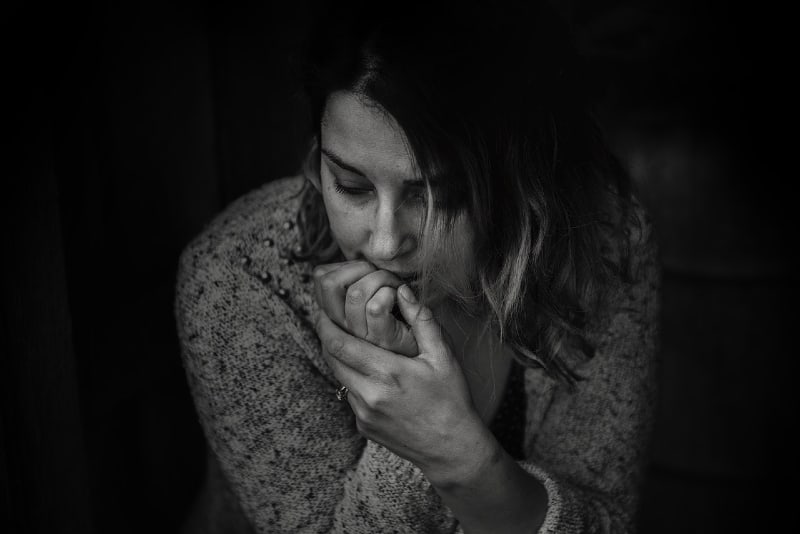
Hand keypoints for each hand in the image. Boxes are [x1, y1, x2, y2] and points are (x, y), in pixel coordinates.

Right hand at [313, 260, 417, 355]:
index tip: (367, 271)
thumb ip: (356, 284)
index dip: (344, 265)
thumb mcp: (371, 301)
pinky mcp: (382, 340)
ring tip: (395, 285)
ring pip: (356, 293)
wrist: (428, 352)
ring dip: (381, 278)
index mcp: (337, 315)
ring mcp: (361, 335)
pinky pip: (376, 308)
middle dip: (360, 266)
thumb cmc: (403, 320)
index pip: (321, 278)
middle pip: (329, 283)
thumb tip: (347, 263)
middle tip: (381, 274)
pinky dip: (392, 293)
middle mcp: (344, 327)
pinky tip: (402, 297)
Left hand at [315, 283, 488, 483]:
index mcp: (387, 373)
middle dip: (326, 337)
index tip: (323, 310)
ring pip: (338, 378)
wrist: (452, 449)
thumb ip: (422, 320)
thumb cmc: (452, 400)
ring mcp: (363, 414)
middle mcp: (369, 395)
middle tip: (327, 319)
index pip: (340, 344)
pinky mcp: (363, 427)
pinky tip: (369, 373)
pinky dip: (353, 380)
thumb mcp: (443, 357)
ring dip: (339, 359)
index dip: (326, 325)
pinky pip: (350, 396)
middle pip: (331, 359)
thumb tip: (403, 291)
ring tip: (348, 342)